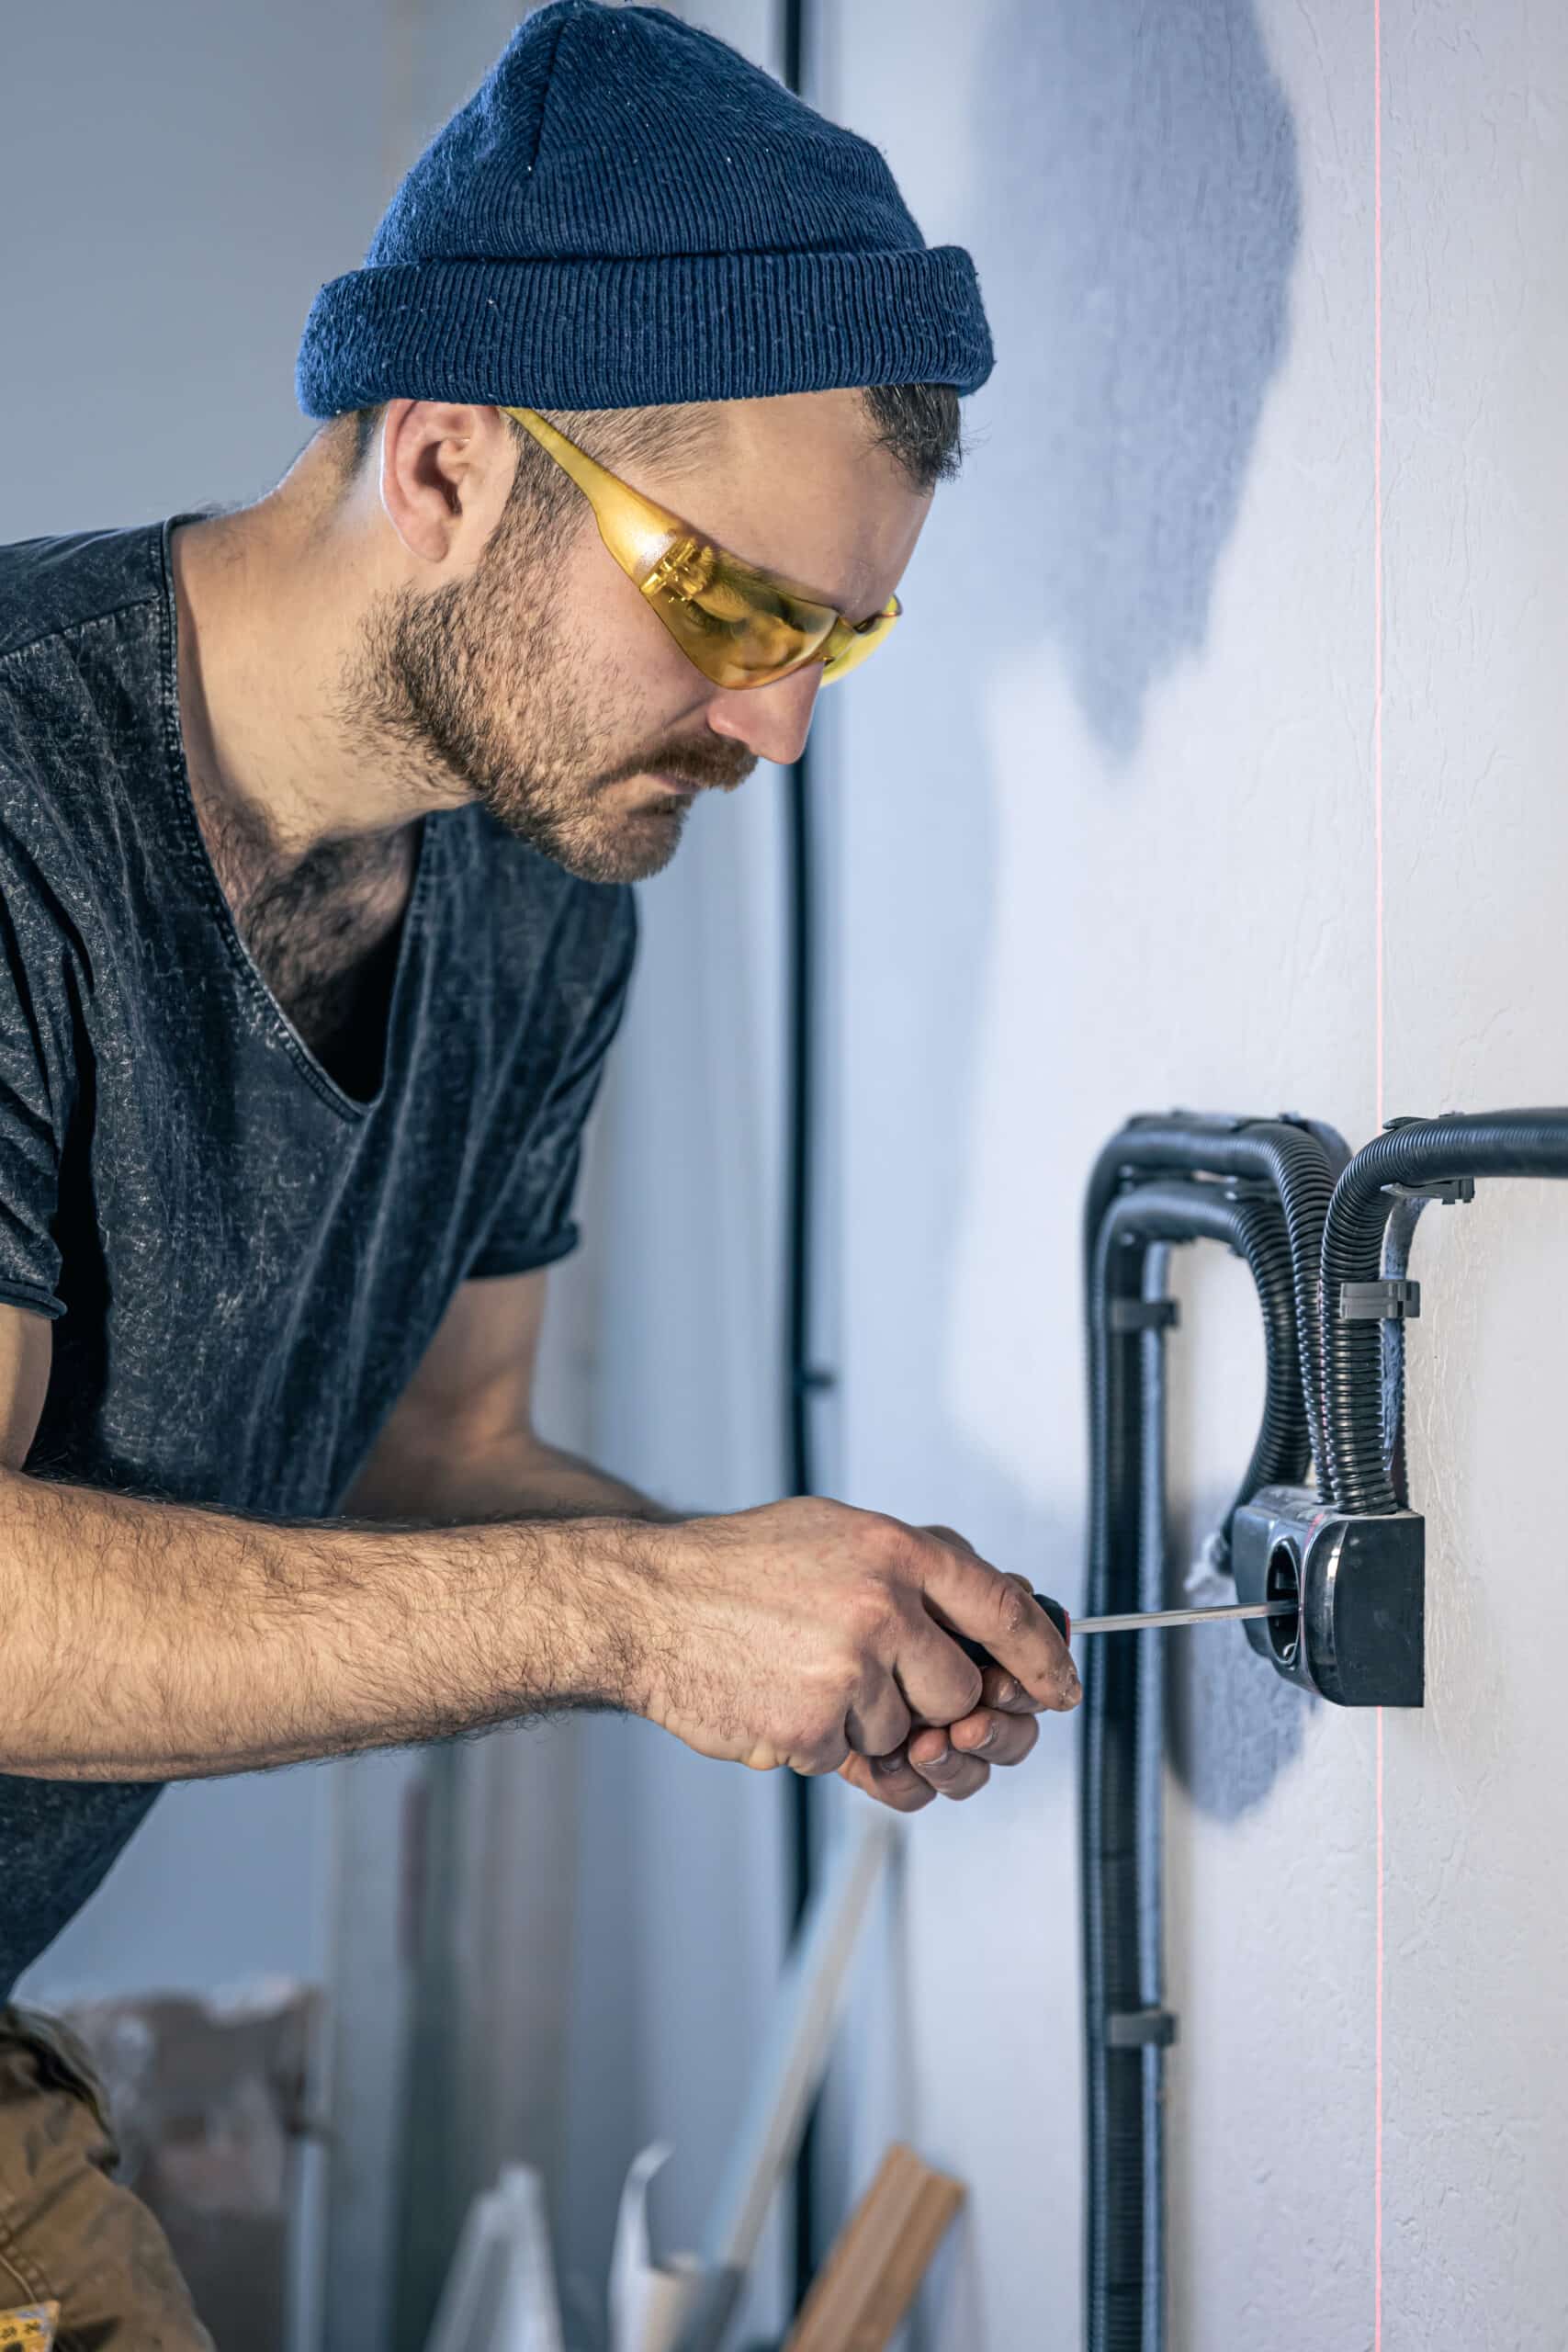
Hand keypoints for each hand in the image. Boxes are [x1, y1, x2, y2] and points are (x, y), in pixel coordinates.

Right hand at [616, 1497, 1078, 1812]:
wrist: (645, 1605)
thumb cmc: (738, 1571)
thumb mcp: (838, 1535)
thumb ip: (920, 1569)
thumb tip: (1011, 1605)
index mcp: (894, 1550)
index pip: (1001, 1608)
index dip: (1041, 1656)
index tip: (1058, 1687)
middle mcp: (881, 1606)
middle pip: (961, 1692)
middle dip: (929, 1703)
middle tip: (877, 1681)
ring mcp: (848, 1671)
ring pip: (904, 1735)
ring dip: (862, 1723)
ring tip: (803, 1673)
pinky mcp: (813, 1728)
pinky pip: (850, 1760)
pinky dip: (819, 1742)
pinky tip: (778, 1696)